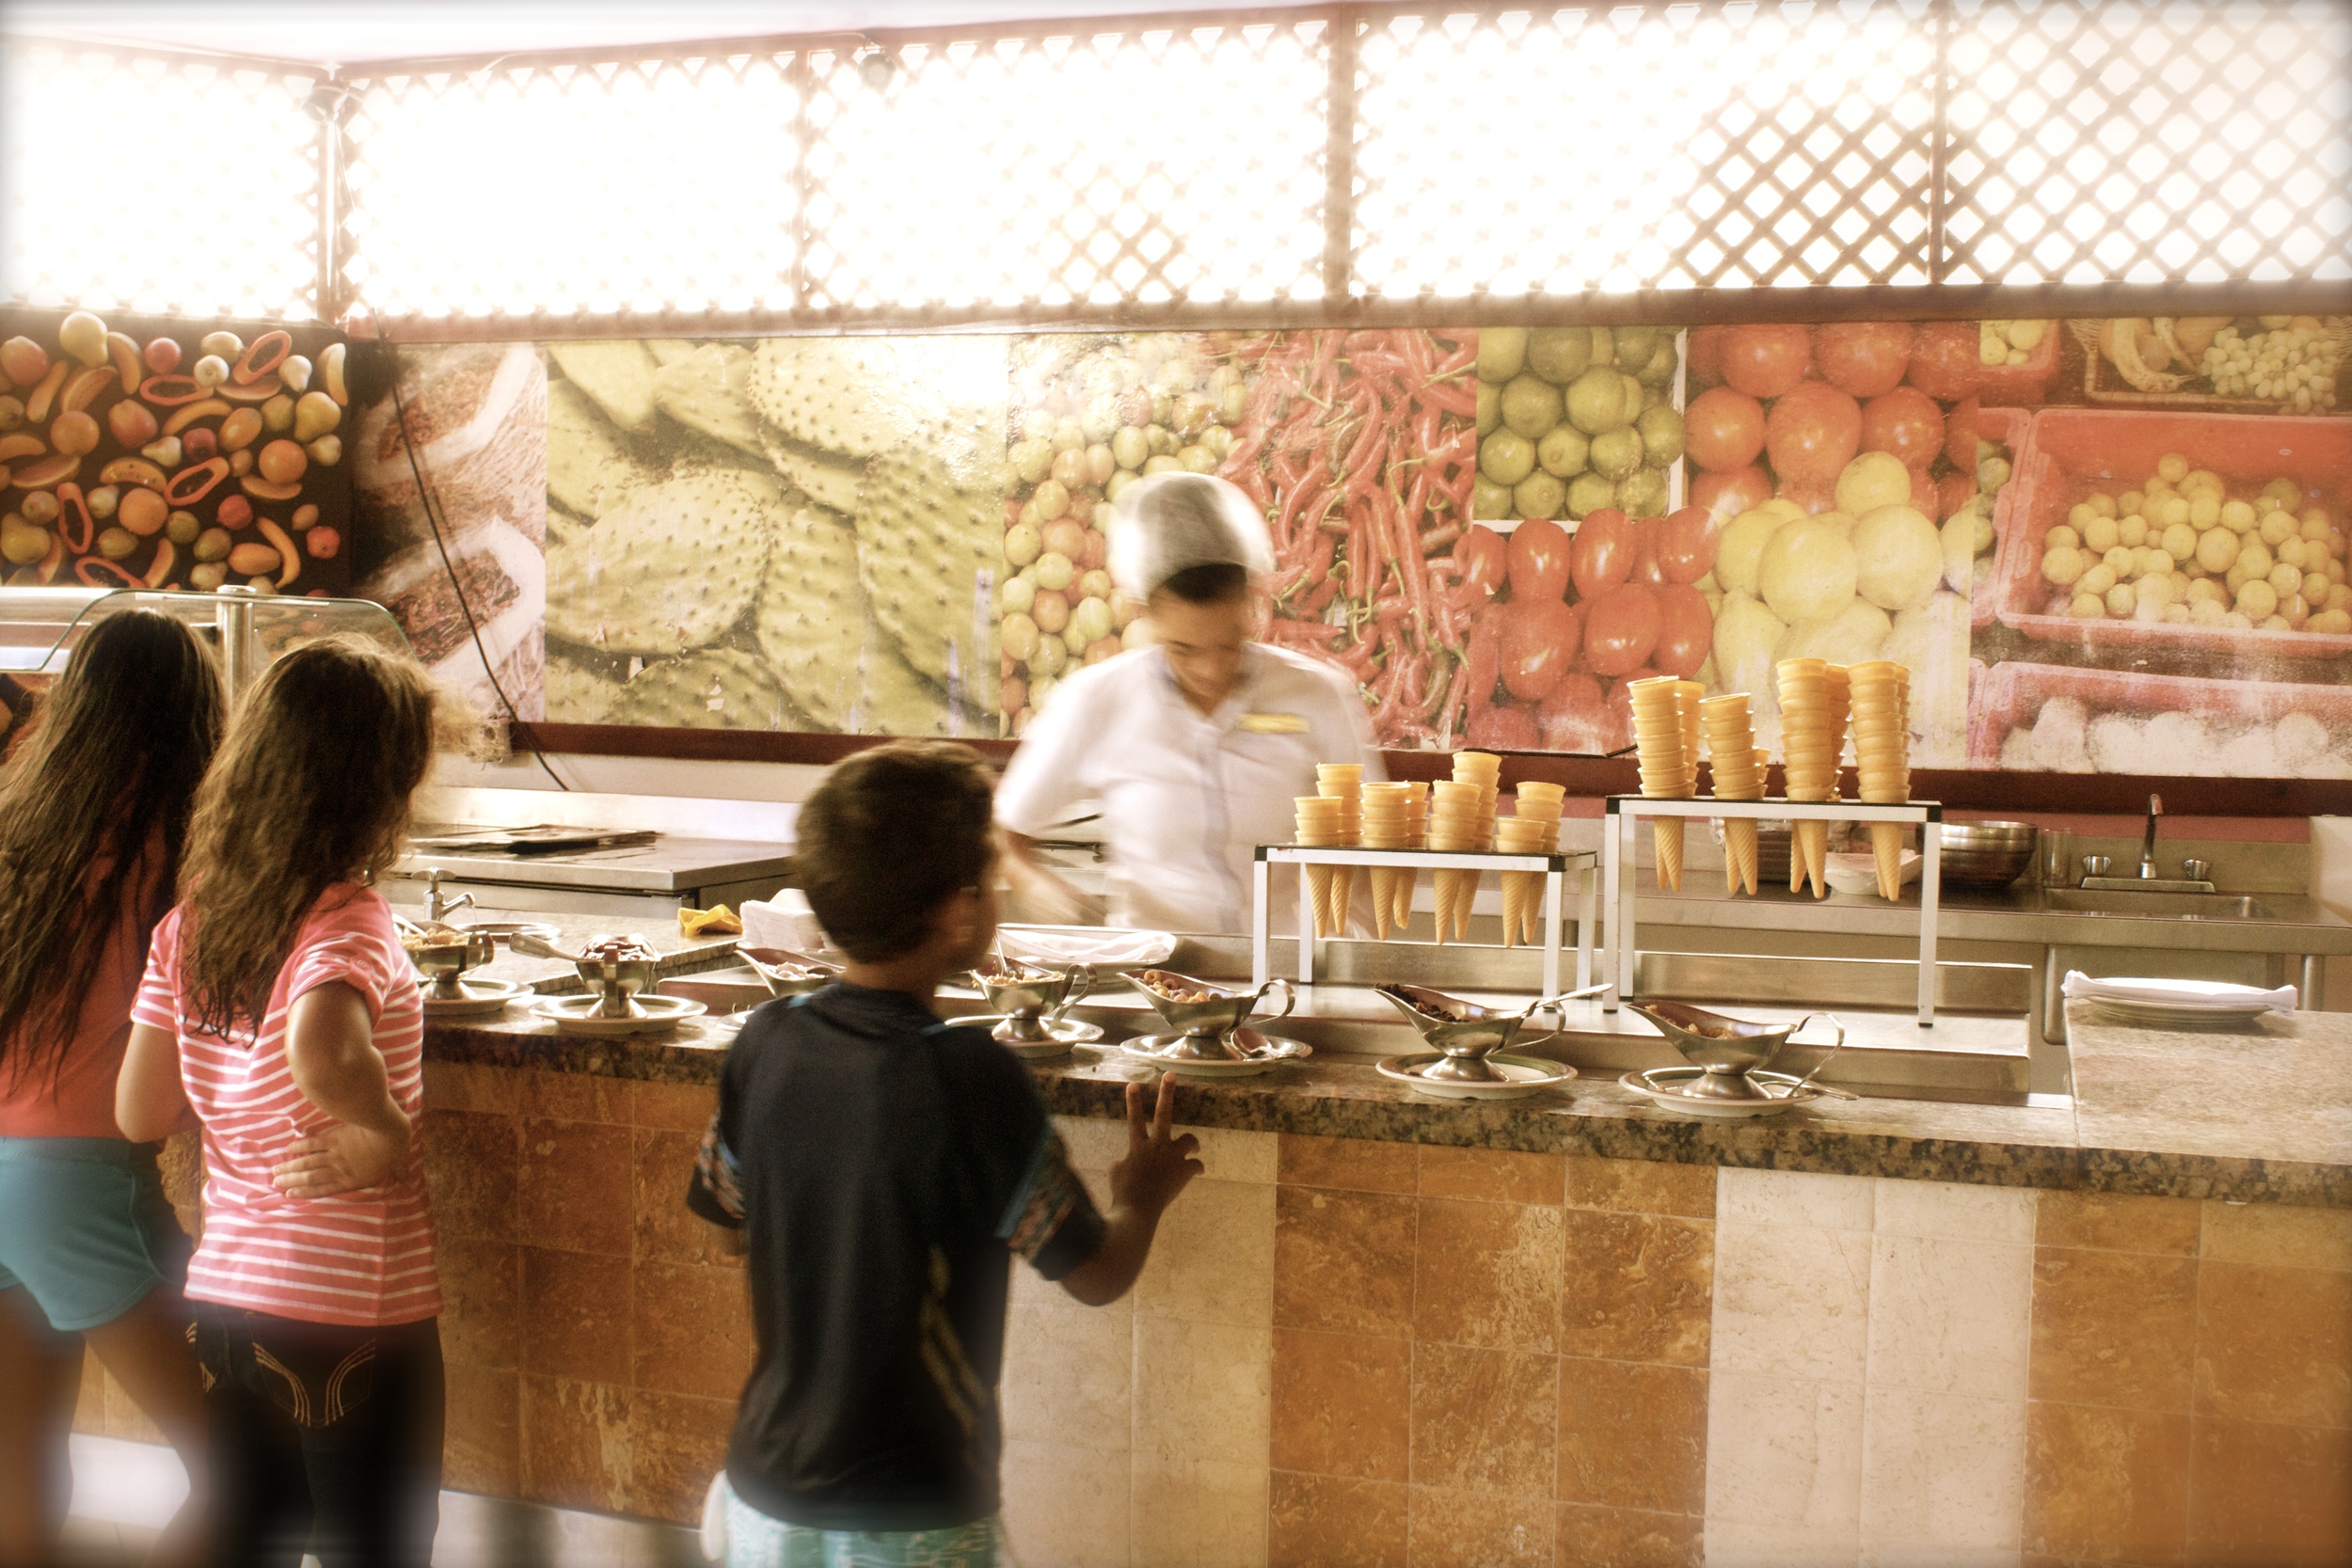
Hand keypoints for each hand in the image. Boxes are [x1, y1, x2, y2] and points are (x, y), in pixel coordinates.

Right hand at [272, 1113, 411, 1197]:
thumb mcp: (400, 1161)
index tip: (290, 1196)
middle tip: (275, 1184)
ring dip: (290, 1167)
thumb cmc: (395, 1145)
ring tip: (275, 1171)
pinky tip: (289, 1148)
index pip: (325, 1189)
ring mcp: (334, 1152)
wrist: (386, 1127)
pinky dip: (300, 1146)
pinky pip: (312, 1143)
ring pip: (307, 1162)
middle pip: (310, 1177)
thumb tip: (405, 1180)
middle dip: (291, 1181)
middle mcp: (339, 1168)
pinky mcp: (332, 1136)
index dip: (306, 1193)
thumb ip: (400, 1172)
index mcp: (354, 1178)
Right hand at [1109, 1072, 1202, 1220]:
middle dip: (1166, 1092)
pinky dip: (1195, 1168)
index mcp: (1137, 1146)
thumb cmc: (1123, 1194)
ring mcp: (1172, 1158)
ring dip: (1191, 1143)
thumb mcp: (1116, 1173)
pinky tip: (1196, 1172)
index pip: (1134, 1119)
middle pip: (1163, 1114)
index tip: (1133, 1084)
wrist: (1138, 1212)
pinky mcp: (1184, 1172)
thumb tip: (1127, 1160)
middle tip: (1170, 1074)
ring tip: (1192, 1146)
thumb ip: (1124, 1160)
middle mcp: (1156, 1147)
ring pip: (1189, 1139)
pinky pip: (1196, 1165)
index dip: (1133, 1101)